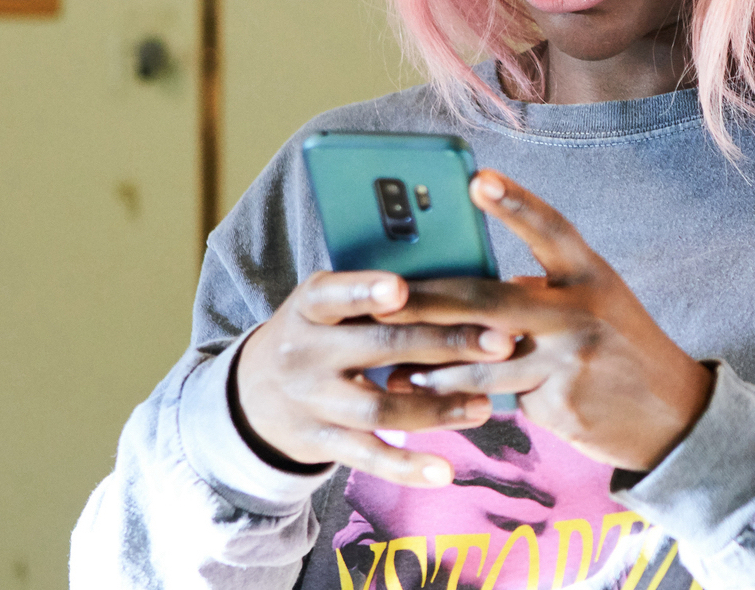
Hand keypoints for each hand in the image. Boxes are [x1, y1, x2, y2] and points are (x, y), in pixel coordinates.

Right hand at [235, 270, 515, 485]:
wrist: (252, 393)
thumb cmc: (317, 333)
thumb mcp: (326, 305)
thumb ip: (372, 297)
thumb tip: (459, 284)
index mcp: (310, 305)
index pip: (335, 294)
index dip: (365, 293)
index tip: (401, 290)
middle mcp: (305, 351)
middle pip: (378, 347)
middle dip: (444, 344)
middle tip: (501, 342)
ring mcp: (311, 400)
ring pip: (378, 408)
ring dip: (437, 408)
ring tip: (485, 405)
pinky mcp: (320, 441)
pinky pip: (366, 456)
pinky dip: (406, 467)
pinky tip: (444, 471)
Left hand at [381, 171, 715, 470]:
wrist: (672, 417)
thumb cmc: (617, 348)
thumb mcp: (594, 305)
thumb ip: (539, 293)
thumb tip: (464, 290)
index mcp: (592, 276)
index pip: (551, 228)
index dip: (515, 202)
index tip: (476, 178)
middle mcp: (581, 314)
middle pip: (491, 300)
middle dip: (429, 301)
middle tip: (384, 298)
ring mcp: (569, 362)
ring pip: (481, 361)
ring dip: (432, 364)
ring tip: (392, 364)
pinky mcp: (559, 405)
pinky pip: (496, 399)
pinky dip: (460, 398)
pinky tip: (428, 399)